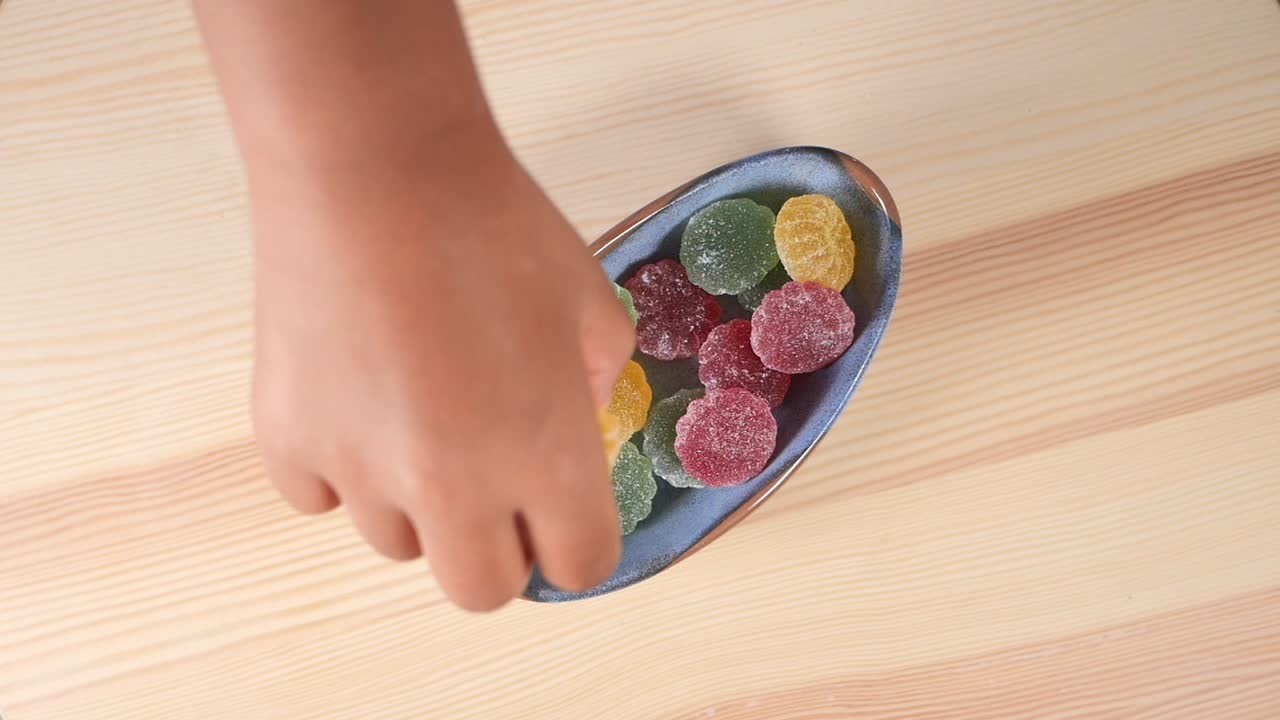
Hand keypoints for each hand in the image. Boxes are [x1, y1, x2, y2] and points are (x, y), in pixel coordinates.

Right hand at [250, 146, 633, 610]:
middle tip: (495, 486)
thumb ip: (595, 384)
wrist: (377, 167)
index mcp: (545, 457)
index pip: (580, 565)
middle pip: (483, 591)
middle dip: (499, 550)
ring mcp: (361, 471)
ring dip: (419, 504)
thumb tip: (573, 419)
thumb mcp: (589, 304)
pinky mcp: (288, 440)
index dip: (578, 542)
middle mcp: (454, 488)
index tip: (565, 514)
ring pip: (397, 544)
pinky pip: (319, 497)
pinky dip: (341, 470)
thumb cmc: (495, 226)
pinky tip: (356, 401)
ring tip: (418, 414)